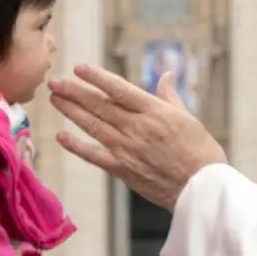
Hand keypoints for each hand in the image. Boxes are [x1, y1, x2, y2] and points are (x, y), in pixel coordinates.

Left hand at [49, 64, 226, 210]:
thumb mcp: (187, 116)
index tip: (79, 67)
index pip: (118, 89)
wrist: (201, 188)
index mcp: (154, 111)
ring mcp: (127, 149)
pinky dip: (76, 146)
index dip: (96, 77)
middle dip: (75, 92)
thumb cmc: (200, 150)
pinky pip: (94, 156)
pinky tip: (61, 136)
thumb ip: (169, 95)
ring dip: (71, 112)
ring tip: (54, 99)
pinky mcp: (123, 170)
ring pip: (93, 126)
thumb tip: (166, 74)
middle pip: (99, 105)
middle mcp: (137, 127)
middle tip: (55, 81)